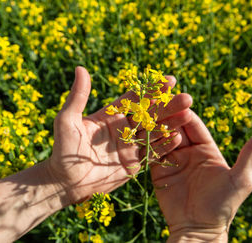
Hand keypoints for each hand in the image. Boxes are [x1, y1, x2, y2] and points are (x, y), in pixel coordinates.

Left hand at [47, 67, 192, 204]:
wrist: (64, 182)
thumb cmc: (62, 149)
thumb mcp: (67, 121)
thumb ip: (78, 97)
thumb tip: (81, 68)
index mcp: (110, 115)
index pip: (135, 99)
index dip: (152, 89)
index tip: (170, 80)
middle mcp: (123, 128)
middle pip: (150, 114)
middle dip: (168, 106)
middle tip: (187, 98)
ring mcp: (130, 146)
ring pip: (154, 132)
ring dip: (171, 124)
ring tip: (189, 115)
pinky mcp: (133, 163)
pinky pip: (152, 153)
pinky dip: (164, 146)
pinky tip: (179, 138)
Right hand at [151, 110, 251, 241]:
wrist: (197, 228)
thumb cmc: (222, 205)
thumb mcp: (241, 179)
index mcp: (207, 149)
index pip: (194, 124)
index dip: (186, 111)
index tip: (177, 98)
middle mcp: (188, 152)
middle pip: (176, 127)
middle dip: (168, 114)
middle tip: (157, 100)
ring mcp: (172, 161)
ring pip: (161, 137)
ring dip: (155, 125)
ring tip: (145, 112)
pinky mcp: (157, 170)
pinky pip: (151, 152)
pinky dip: (146, 141)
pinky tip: (139, 131)